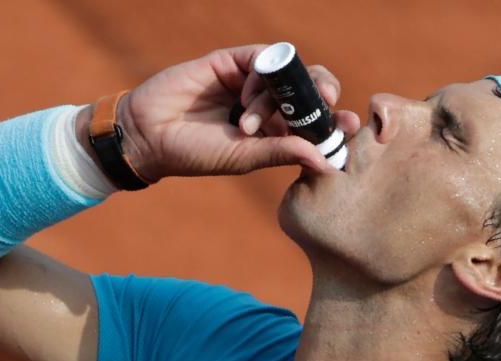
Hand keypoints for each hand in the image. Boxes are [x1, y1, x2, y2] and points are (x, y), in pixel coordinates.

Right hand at [116, 44, 360, 181]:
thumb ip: (282, 152)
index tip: (350, 124)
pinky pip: (261, 58)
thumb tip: (327, 162)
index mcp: (272, 131)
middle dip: (322, 94)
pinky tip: (245, 97)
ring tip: (247, 123)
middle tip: (330, 104)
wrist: (149, 135)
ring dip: (277, 96)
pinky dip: (262, 74)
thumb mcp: (243, 158)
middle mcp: (265, 104)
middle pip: (308, 89)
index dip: (333, 120)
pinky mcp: (230, 62)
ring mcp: (248, 81)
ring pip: (288, 72)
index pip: (312, 120)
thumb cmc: (194, 154)